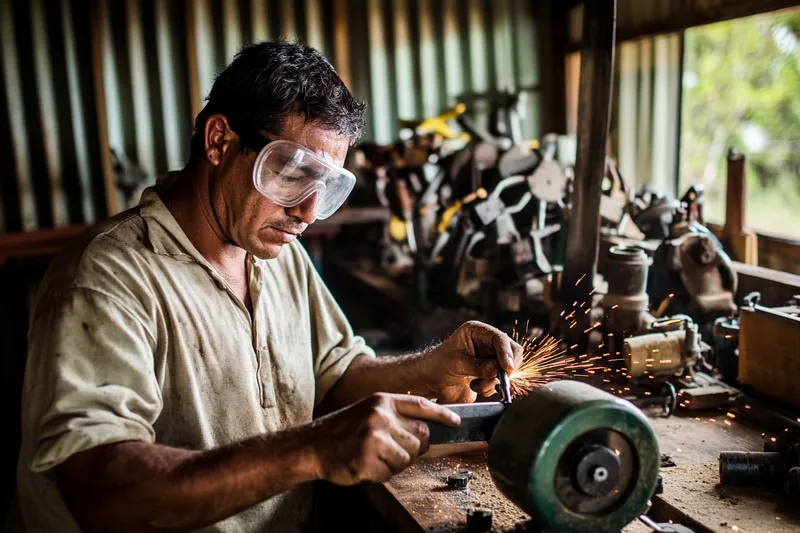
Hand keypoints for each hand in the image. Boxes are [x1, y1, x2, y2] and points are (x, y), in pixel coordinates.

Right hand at [309, 393, 459, 484]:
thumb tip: (427, 429)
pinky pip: (390, 473)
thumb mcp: (369, 411)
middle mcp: (380, 416)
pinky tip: (365, 465)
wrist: (312, 445)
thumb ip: (396, 416)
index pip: (422, 406)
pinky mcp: (366, 459)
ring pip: (408, 459)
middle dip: (413, 448)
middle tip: (392, 449)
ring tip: (374, 456)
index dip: (442, 415)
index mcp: (383, 401)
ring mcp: (374, 437)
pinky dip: (380, 474)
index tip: (456, 422)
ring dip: (394, 463)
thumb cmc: (343, 430)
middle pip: (421, 437)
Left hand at [421, 321, 522, 402]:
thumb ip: (478, 367)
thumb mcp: (456, 364)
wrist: (431, 381)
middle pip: (512, 351)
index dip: (506, 353)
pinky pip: (501, 380)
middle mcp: (486, 342)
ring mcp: (489, 357)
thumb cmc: (438, 366)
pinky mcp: (490, 372)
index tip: (507, 369)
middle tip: (501, 379)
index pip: (499, 338)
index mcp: (477, 331)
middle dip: (506, 368)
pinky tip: (475, 387)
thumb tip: (497, 369)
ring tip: (477, 385)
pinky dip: (491, 387)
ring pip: (508, 368)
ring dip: (495, 381)